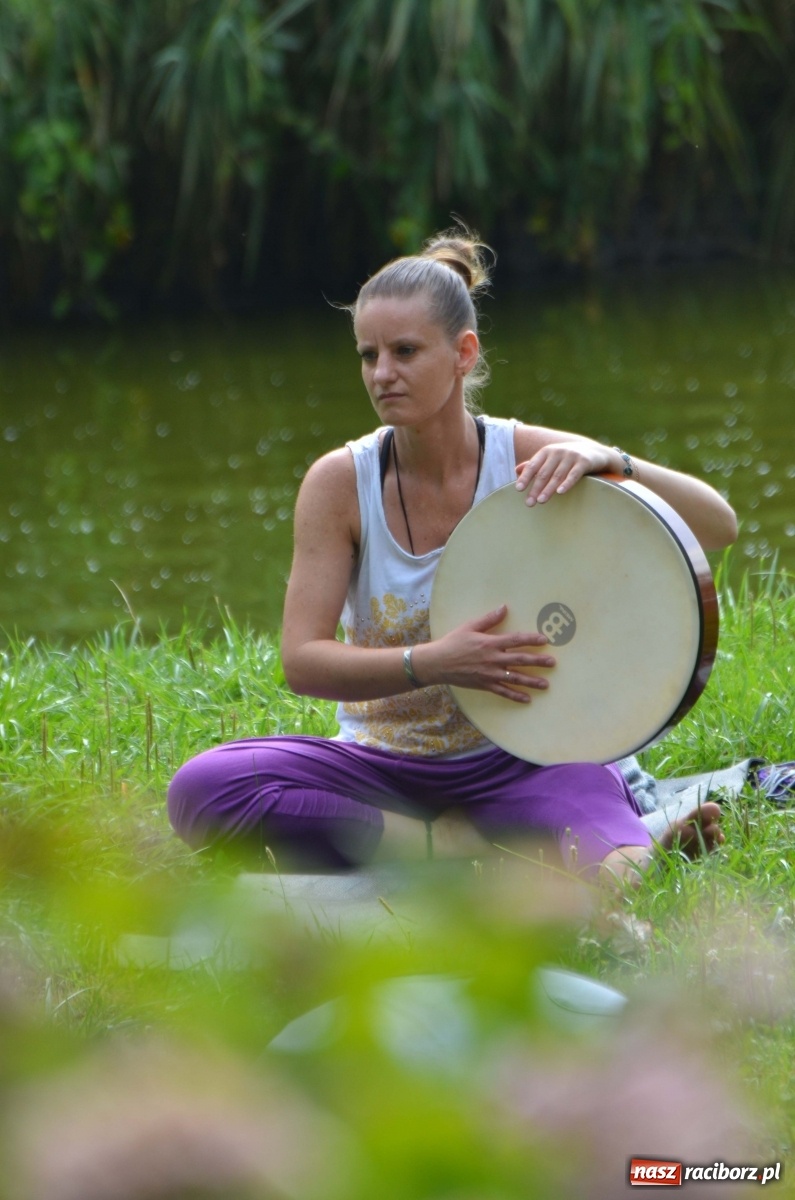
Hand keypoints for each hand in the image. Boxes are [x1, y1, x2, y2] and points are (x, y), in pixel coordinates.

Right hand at [422, 605, 555, 703]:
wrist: (438, 663)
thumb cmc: (453, 643)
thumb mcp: (469, 627)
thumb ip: (489, 619)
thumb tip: (504, 608)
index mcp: (490, 643)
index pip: (515, 640)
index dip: (531, 640)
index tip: (544, 640)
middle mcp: (493, 659)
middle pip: (520, 660)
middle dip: (537, 661)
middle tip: (552, 663)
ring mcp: (489, 674)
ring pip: (514, 678)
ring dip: (531, 681)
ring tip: (545, 684)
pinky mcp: (484, 685)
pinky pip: (503, 691)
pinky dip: (515, 696)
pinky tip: (527, 699)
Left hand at [515, 439, 612, 505]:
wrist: (595, 452)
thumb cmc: (567, 458)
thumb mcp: (551, 458)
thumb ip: (535, 464)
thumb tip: (516, 470)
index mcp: (546, 452)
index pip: (533, 465)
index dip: (525, 477)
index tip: (518, 489)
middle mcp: (558, 452)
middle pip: (544, 473)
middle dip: (535, 488)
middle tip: (529, 503)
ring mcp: (571, 456)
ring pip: (557, 475)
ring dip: (548, 489)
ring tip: (541, 501)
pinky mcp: (584, 462)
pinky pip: (574, 474)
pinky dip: (567, 483)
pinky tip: (560, 492)